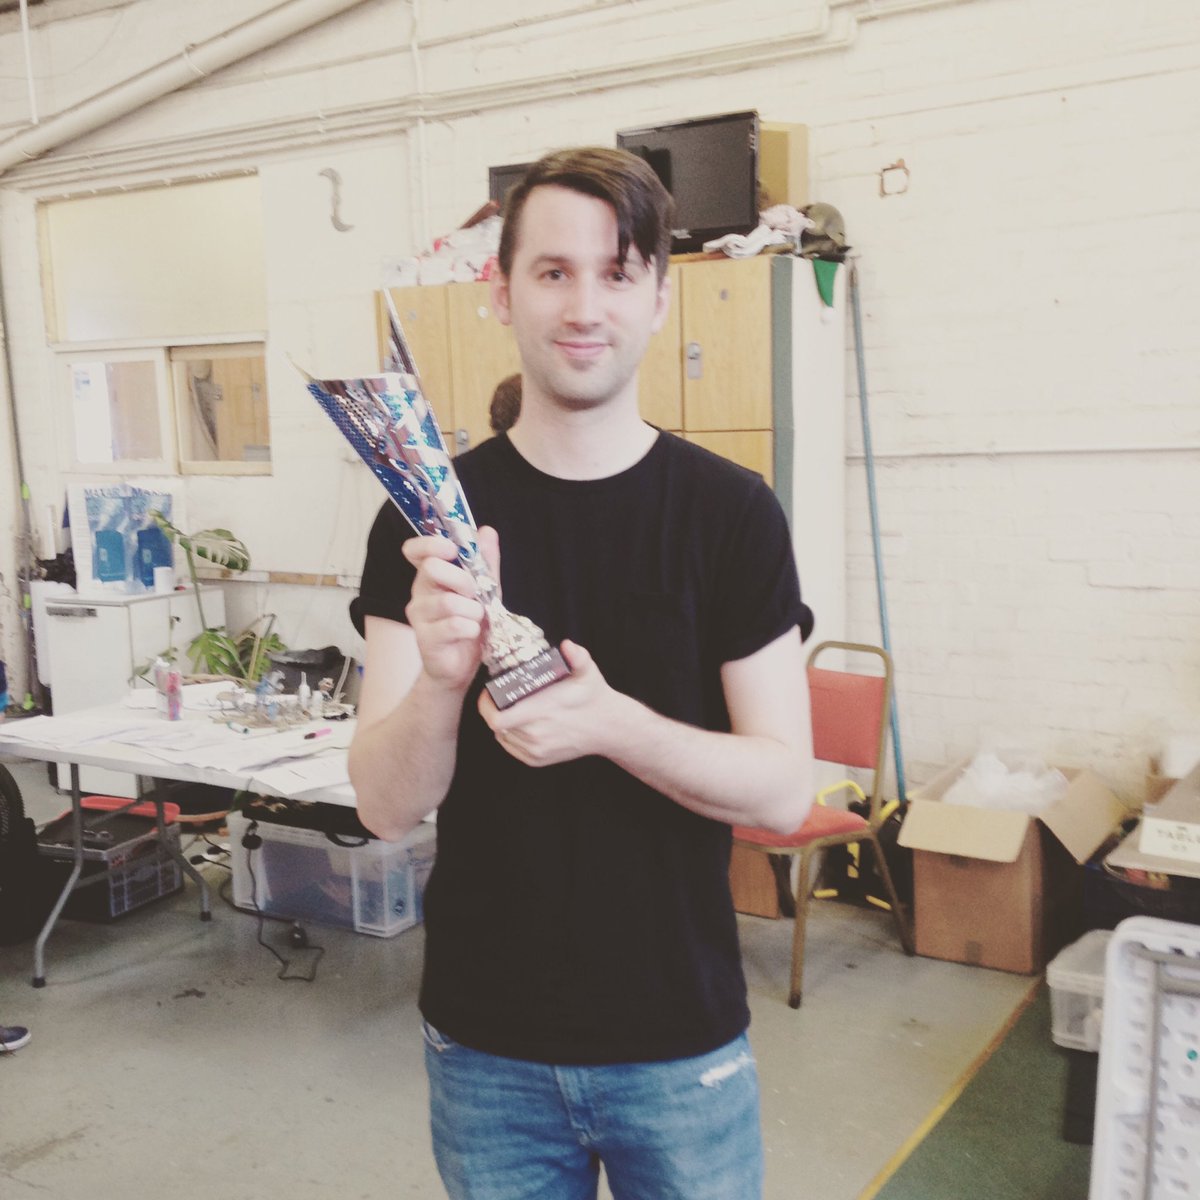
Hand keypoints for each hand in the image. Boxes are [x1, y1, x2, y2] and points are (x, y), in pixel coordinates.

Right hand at [404, 526, 499, 692]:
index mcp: (430, 576)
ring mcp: (419, 616)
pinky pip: (454, 625)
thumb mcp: (484, 589)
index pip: (414, 550)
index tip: (452, 550)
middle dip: (463, 580)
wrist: (461, 667)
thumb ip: (485, 562)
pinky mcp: (426, 639)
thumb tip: (486, 531)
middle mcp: (419, 592)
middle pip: (432, 568)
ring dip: (474, 611)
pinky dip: (472, 628)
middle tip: (475, 595)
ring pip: (448, 601)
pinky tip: (472, 633)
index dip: (431, 544)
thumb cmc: (470, 623)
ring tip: (476, 619)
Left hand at [479, 640, 624, 766]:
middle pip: (497, 726)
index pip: (497, 718)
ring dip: (501, 723)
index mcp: (542, 712)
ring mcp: (536, 751)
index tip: (489, 692)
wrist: (608, 728)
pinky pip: (512, 748)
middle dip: (494, 710)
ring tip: (508, 709)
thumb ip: (578, 657)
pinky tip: (517, 724)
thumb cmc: (594, 697)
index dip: (486, 706)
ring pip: (502, 737)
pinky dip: (509, 736)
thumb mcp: (587, 672)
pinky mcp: (537, 760)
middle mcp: (536, 735)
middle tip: (499, 697)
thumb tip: (567, 645)